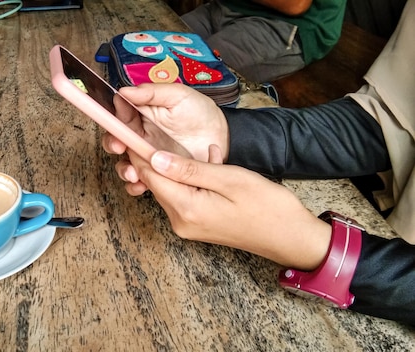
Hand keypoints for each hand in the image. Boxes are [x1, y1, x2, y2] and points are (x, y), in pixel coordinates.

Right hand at [102, 84, 228, 190]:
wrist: (223, 137)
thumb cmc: (201, 112)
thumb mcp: (178, 95)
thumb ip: (151, 92)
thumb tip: (125, 91)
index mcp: (141, 113)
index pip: (118, 115)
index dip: (111, 121)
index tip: (115, 127)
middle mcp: (140, 135)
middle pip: (116, 140)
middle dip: (113, 146)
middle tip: (120, 148)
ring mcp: (148, 155)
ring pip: (125, 163)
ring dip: (123, 169)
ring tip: (133, 173)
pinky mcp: (158, 172)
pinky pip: (141, 180)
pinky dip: (136, 186)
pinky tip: (142, 185)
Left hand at [128, 148, 330, 269]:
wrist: (290, 238)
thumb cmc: (267, 207)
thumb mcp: (229, 179)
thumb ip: (189, 169)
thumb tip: (155, 157)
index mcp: (186, 208)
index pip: (149, 175)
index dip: (139, 150)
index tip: (134, 128)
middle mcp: (180, 221)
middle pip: (156, 182)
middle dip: (159, 156)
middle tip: (167, 132)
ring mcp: (187, 225)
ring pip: (170, 187)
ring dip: (181, 167)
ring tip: (210, 154)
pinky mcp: (195, 224)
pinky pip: (184, 195)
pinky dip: (192, 179)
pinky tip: (214, 166)